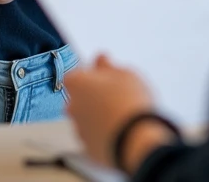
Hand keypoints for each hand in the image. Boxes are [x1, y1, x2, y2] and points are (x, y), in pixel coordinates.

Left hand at [67, 55, 164, 169]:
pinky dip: (103, 134)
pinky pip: (94, 137)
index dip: (91, 75)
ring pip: (87, 119)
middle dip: (94, 96)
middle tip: (116, 95)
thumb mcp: (125, 74)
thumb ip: (108, 66)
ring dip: (98, 116)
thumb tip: (101, 59)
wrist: (136, 140)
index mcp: (77, 83)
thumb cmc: (130, 102)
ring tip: (122, 115)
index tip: (106, 76)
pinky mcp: (89, 149)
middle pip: (79, 98)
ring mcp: (79, 130)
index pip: (76, 75)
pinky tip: (121, 131)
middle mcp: (72, 107)